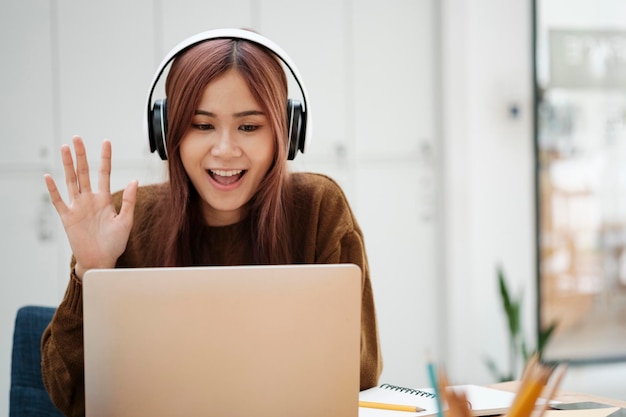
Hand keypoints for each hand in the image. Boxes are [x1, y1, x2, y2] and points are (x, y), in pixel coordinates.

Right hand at [44, 136, 137, 278]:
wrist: (102, 261)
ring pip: (71, 181)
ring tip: (64, 148)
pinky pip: (59, 201)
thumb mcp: (126, 221)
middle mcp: (90, 200)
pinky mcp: (68, 218)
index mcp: (104, 199)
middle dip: (81, 155)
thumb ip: (129, 201)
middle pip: (84, 173)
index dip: (105, 158)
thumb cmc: (115, 243)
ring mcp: (78, 207)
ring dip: (67, 165)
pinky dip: (53, 189)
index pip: (104, 173)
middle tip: (77, 138)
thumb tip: (135, 180)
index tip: (106, 141)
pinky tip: (48, 176)